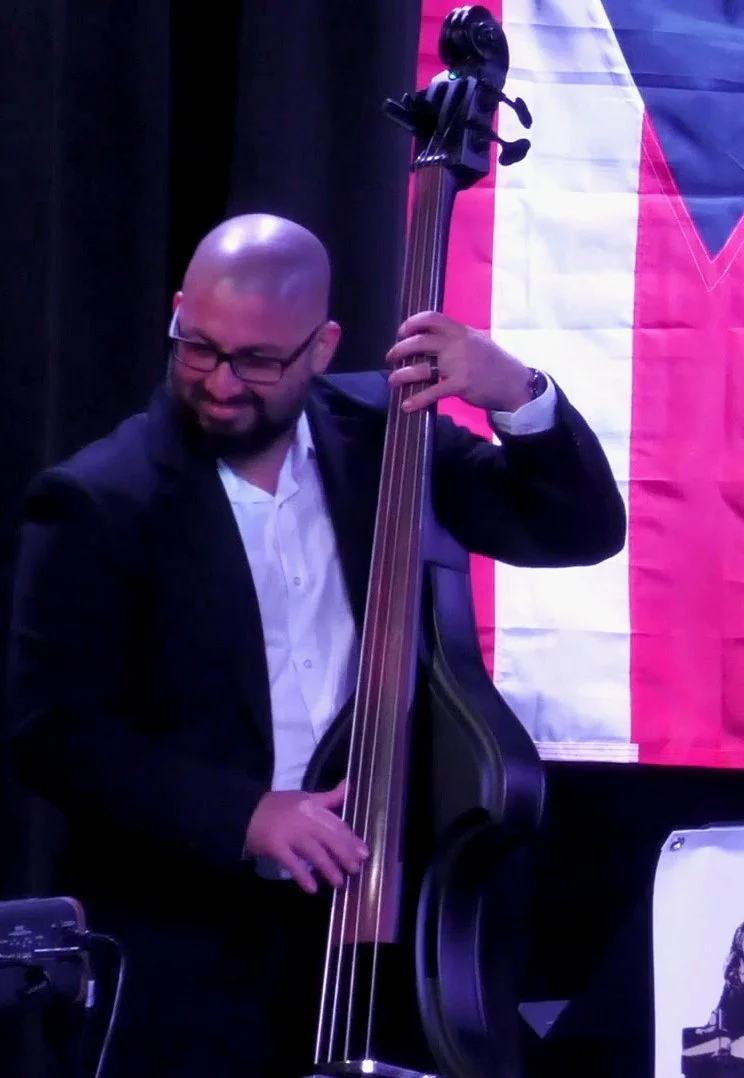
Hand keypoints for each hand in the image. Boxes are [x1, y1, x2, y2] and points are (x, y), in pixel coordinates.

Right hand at [244, 780, 368, 893]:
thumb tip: (350, 784)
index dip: (351, 839)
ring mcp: (289, 833)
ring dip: (328, 868)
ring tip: (339, 883)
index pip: (336, 825)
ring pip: (314, 852)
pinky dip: (302, 876)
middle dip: (344, 855)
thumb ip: (329, 797)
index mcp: (313, 807)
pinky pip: (292, 863)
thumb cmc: (279, 806)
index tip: (364, 853)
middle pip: (329, 839)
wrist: (246, 812)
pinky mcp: (275, 846)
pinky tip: (312, 889)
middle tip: (356, 870)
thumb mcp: (305, 797)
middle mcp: (304, 819)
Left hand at [386, 311, 531, 413]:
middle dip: (400, 349)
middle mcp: (458, 344)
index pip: (432, 318)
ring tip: (392, 380)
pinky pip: (432, 391)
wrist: (515, 384)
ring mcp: (458, 364)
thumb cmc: (494, 364)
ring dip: (402, 375)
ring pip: (421, 367)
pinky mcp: (460, 384)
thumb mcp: (477, 342)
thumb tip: (432, 339)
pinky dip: (417, 400)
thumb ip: (456, 339)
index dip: (412, 323)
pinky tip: (407, 405)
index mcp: (461, 331)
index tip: (401, 332)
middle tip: (391, 357)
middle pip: (420, 342)